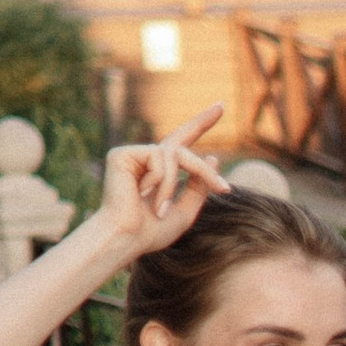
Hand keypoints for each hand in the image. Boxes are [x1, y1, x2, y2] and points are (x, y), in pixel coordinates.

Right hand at [97, 103, 229, 258]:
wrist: (126, 238)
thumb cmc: (151, 232)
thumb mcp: (185, 211)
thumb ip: (199, 187)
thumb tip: (214, 157)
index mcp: (158, 171)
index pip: (183, 143)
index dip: (201, 124)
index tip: (221, 107)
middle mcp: (145, 158)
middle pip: (181, 144)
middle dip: (203, 139)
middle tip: (223, 163)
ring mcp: (133, 154)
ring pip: (175, 154)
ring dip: (174, 183)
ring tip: (161, 208)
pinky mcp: (122, 154)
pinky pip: (159, 158)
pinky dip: (161, 181)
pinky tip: (143, 194)